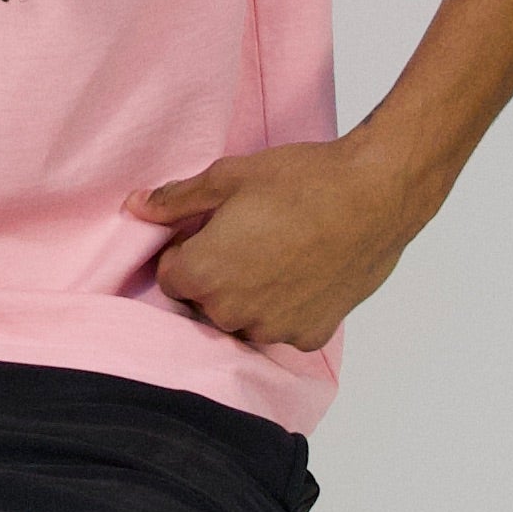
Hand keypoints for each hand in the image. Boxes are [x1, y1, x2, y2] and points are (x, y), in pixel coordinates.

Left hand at [127, 136, 428, 353]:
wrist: (376, 195)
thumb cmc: (303, 181)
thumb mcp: (230, 177)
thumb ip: (177, 199)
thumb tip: (136, 207)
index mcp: (204, 274)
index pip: (170, 276)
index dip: (189, 251)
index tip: (212, 231)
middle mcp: (232, 313)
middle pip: (205, 302)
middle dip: (218, 276)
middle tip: (250, 238)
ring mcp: (273, 329)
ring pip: (243, 320)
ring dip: (251, 297)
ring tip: (281, 255)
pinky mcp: (310, 334)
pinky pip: (283, 329)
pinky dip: (288, 308)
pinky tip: (306, 273)